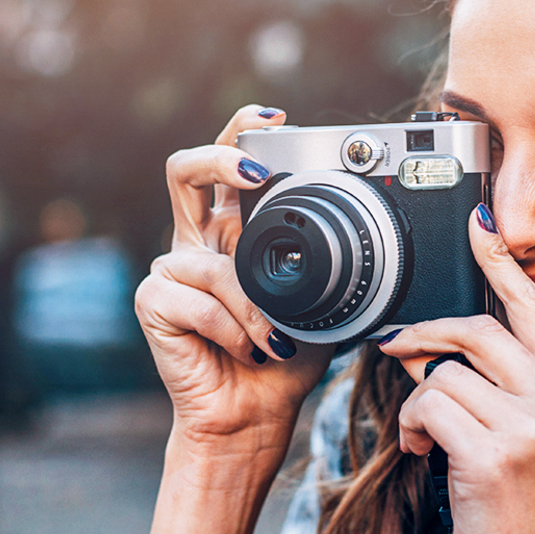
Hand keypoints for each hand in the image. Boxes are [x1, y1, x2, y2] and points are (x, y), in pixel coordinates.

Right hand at [135, 105, 332, 460]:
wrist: (253, 414)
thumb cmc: (286, 358)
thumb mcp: (321, 304)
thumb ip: (332, 268)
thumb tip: (380, 241)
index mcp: (235, 232)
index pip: (228, 163)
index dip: (243, 131)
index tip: (279, 119)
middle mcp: (200, 243)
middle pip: (183, 170)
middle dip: (220, 157)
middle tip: (257, 171)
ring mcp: (172, 272)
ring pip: (209, 259)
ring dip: (252, 306)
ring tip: (275, 339)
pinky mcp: (154, 304)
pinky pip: (198, 302)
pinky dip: (234, 331)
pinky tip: (250, 351)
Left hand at [378, 205, 534, 533]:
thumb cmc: (516, 510)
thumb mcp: (530, 437)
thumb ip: (503, 384)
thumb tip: (436, 339)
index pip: (531, 306)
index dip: (500, 262)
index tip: (479, 224)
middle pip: (475, 329)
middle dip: (425, 338)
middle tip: (399, 353)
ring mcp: (531, 424)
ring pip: (444, 371)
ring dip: (418, 403)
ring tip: (425, 436)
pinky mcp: (494, 451)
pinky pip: (428, 405)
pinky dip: (411, 427)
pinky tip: (421, 453)